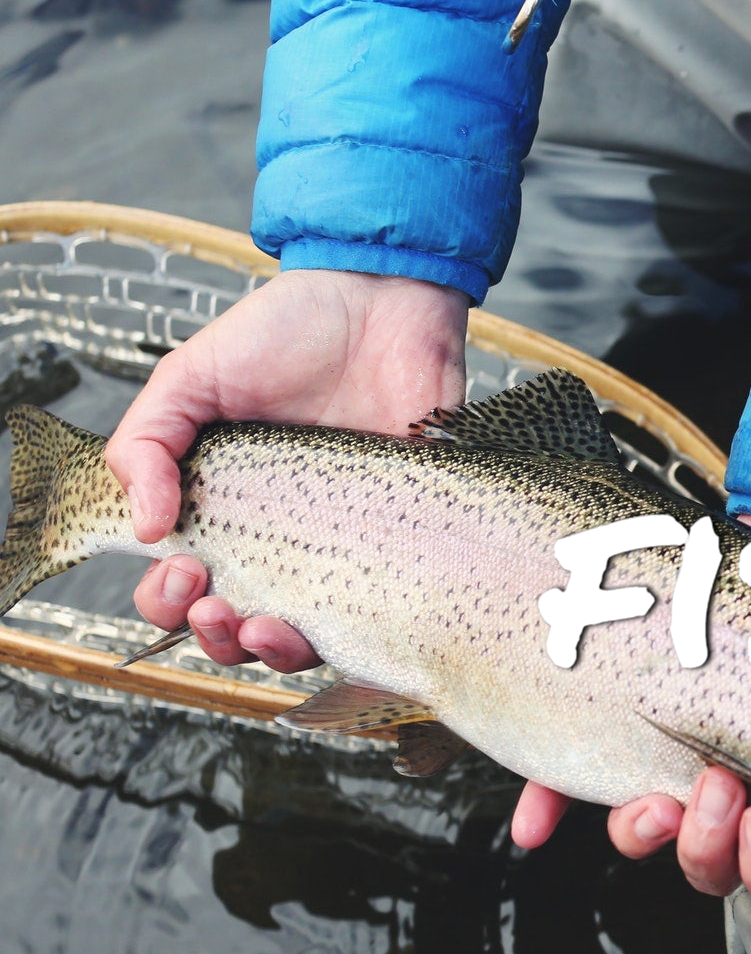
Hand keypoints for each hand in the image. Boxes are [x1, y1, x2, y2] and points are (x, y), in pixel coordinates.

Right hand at [106, 269, 467, 670]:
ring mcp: (344, 545)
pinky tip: (332, 622)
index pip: (182, 586)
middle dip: (212, 635)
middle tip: (214, 602)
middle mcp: (280, 538)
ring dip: (271, 650)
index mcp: (222, 508)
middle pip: (235, 628)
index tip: (181, 569)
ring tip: (261, 626)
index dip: (168, 601)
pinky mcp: (403, 542)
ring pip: (303, 637)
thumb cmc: (288, 333)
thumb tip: (145, 528)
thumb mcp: (191, 376)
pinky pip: (381, 613)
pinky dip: (353, 635)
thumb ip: (147, 443)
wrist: (383, 303)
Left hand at [512, 515, 750, 916]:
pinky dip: (554, 803)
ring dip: (645, 833)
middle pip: (719, 867)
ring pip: (656, 837)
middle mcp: (747, 791)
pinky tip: (537, 822)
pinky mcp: (618, 731)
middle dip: (709, 848)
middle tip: (716, 792)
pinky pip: (576, 785)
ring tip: (647, 797)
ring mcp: (680, 764)